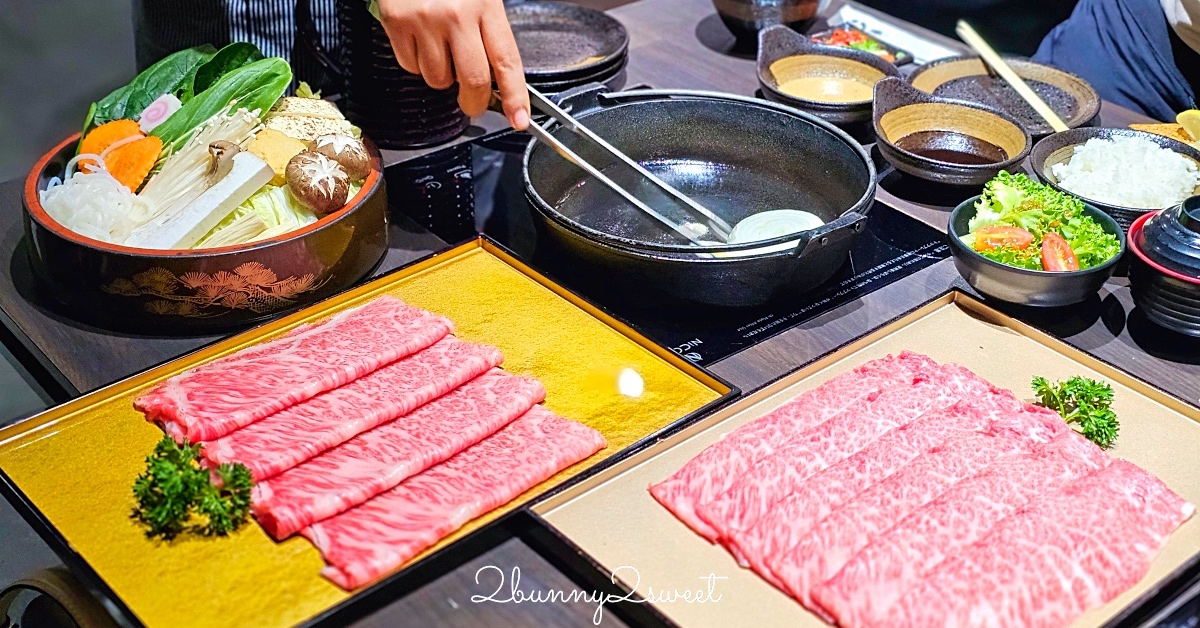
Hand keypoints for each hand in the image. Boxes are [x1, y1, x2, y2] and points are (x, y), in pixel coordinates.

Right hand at [376, 0, 529, 129]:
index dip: (515, 96)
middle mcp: (457, 15)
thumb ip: (490, 33)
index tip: (519, 119)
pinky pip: (411, 67)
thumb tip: (499, 81)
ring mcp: (425, 21)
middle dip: (474, 102)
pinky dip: (417, 64)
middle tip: (473, 103)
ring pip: (438, 79)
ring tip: (441, 51)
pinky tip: (421, 41)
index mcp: (486, 6)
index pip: (506, 61)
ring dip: (442, 77)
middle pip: (472, 81)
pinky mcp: (397, 24)